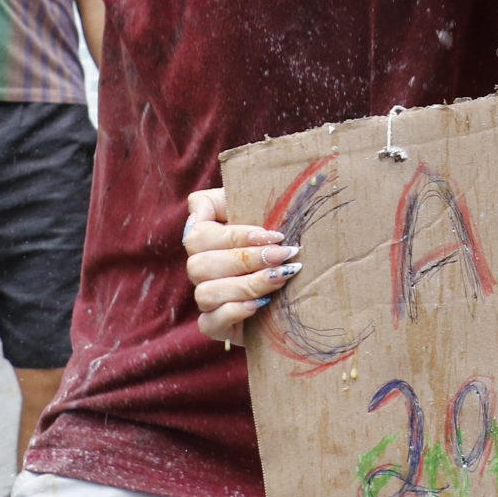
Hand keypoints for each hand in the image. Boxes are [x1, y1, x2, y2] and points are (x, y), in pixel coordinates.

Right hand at [186, 186, 300, 346]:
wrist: (298, 285)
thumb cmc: (281, 239)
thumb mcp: (271, 211)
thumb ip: (257, 191)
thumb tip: (267, 172)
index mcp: (207, 231)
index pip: (199, 229)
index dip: (235, 234)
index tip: (274, 234)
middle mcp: (199, 263)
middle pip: (201, 262)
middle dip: (248, 259)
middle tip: (286, 255)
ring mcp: (205, 295)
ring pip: (205, 292)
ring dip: (247, 285)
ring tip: (280, 278)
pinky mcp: (214, 324)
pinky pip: (209, 322)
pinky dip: (235, 311)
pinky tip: (261, 305)